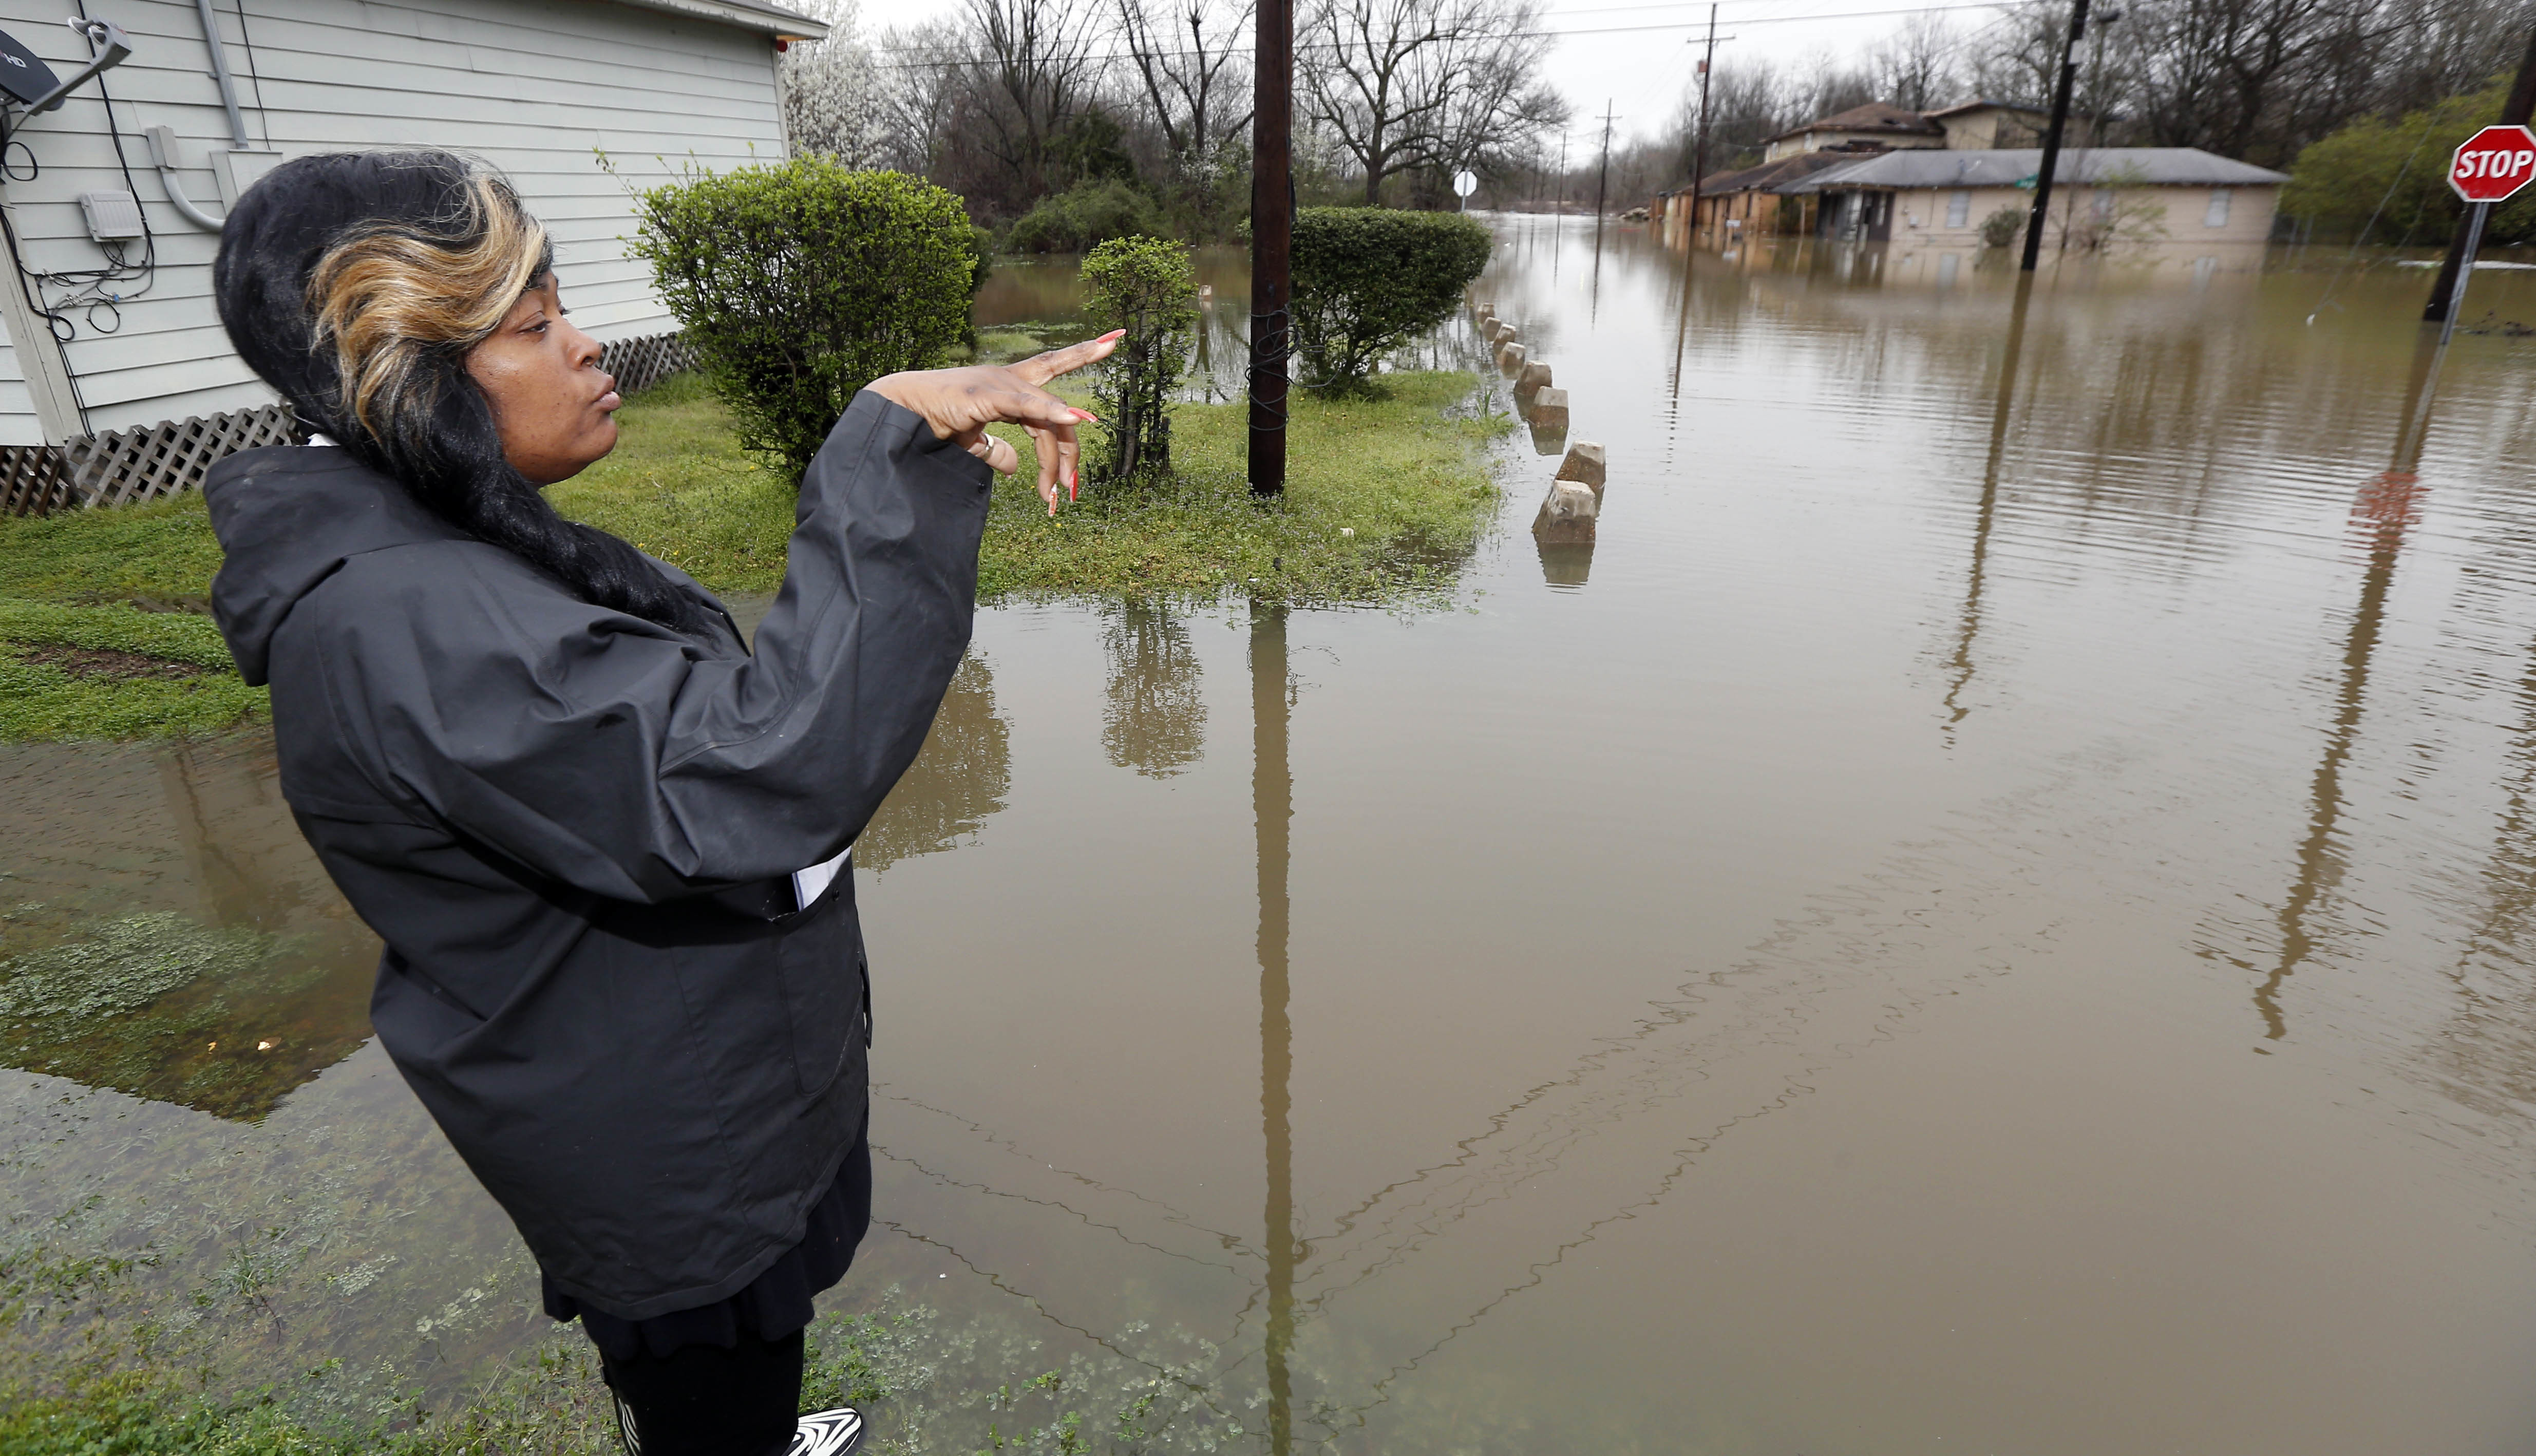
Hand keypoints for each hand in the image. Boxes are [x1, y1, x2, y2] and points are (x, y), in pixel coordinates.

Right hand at [868, 331, 1123, 514]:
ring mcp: (1000, 384)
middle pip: (1058, 411)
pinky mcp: (987, 394)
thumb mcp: (972, 445)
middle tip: (1069, 490)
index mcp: (1008, 386)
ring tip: (1061, 489)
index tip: (1113, 340)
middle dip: (1069, 452)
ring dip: (1057, 456)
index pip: (1053, 367)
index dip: (1083, 353)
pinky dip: (1053, 412)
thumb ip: (996, 452)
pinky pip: (1028, 406)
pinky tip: (1074, 419)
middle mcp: (1009, 379)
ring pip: (1047, 417)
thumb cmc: (931, 426)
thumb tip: (1017, 466)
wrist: (899, 415)